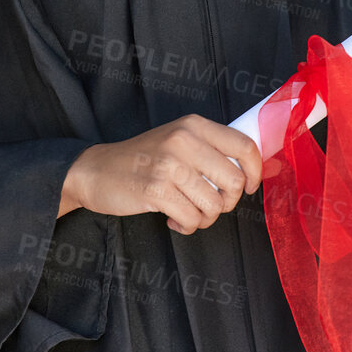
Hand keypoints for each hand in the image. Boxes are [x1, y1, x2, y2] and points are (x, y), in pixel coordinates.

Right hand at [60, 114, 262, 234]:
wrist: (96, 170)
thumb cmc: (143, 158)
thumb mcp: (178, 139)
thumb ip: (210, 148)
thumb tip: (249, 169)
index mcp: (194, 125)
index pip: (244, 145)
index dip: (254, 171)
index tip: (248, 186)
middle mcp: (183, 140)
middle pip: (234, 181)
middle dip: (227, 202)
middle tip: (211, 204)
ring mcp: (169, 165)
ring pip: (214, 205)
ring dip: (205, 218)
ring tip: (188, 213)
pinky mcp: (156, 190)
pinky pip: (191, 219)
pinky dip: (187, 226)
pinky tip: (174, 220)